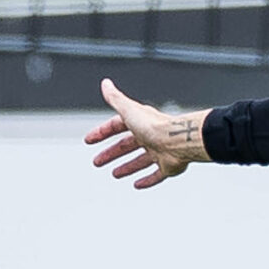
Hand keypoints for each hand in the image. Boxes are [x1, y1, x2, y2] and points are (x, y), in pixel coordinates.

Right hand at [84, 79, 208, 188]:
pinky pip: (157, 175)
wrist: (178, 141)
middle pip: (127, 145)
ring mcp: (159, 151)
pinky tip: (137, 185)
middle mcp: (150, 136)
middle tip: (97, 161)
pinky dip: (147, 180)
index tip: (90, 140)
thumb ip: (115, 98)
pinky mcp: (168, 166)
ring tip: (115, 174)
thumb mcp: (129, 110)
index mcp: (140, 122)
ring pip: (141, 161)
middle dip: (111, 153)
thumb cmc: (154, 126)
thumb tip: (105, 83)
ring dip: (127, 167)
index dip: (102, 132)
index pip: (117, 126)